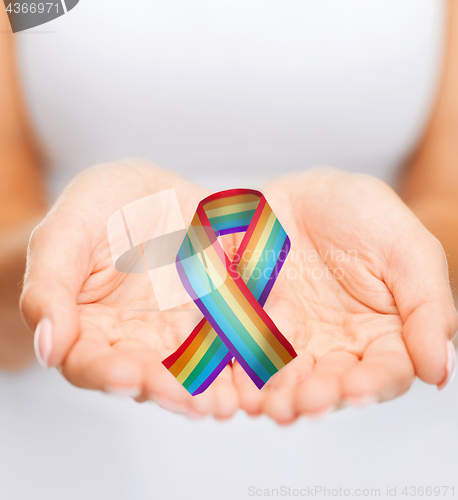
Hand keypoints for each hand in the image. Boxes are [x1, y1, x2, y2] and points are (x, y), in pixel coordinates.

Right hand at [20, 160, 239, 418]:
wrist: (146, 196)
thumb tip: (48, 347)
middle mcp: (136, 341)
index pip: (90, 364)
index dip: (106, 373)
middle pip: (148, 377)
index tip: (125, 376)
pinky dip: (242, 355)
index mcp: (88, 329)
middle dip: (169, 391)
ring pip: (193, 369)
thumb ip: (49, 286)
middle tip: (189, 400)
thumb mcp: (65, 233)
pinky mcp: (216, 317)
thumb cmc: (96, 211)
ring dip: (211, 389)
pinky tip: (256, 367)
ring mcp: (178, 332)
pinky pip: (231, 340)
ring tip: (225, 401)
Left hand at [232, 168, 457, 423]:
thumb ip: (428, 307)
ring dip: (283, 396)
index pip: (387, 370)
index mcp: (386, 332)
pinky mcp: (261, 327)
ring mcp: (300, 338)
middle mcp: (342, 345)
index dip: (374, 384)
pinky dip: (248, 373)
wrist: (305, 194)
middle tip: (307, 402)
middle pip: (335, 383)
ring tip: (272, 404)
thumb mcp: (407, 249)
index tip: (357, 389)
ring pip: (293, 378)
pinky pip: (254, 353)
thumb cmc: (363, 215)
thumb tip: (438, 371)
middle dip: (321, 396)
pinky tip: (242, 387)